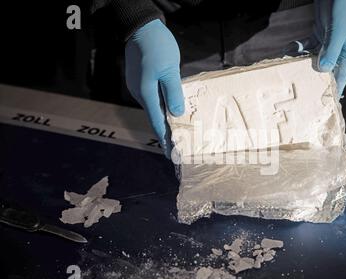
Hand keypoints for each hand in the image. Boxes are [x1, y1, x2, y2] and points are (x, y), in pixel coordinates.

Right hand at [125, 19, 184, 157]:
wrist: (140, 27)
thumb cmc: (157, 46)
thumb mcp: (170, 70)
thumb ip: (173, 92)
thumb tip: (176, 114)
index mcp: (147, 93)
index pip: (156, 122)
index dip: (164, 138)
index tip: (169, 153)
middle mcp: (139, 93)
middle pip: (154, 117)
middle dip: (165, 131)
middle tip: (177, 144)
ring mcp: (138, 86)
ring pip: (153, 107)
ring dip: (163, 118)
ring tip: (175, 130)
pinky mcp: (139, 80)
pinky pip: (152, 98)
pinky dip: (160, 106)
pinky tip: (169, 109)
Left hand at [300, 0, 345, 95]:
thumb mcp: (339, 30)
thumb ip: (331, 50)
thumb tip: (323, 70)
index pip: (342, 74)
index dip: (334, 89)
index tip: (326, 103)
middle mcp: (340, 47)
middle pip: (327, 68)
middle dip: (316, 78)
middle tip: (302, 91)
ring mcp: (329, 39)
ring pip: (316, 57)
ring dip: (304, 64)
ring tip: (291, 73)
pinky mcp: (320, 30)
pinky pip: (309, 45)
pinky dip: (300, 48)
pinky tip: (289, 50)